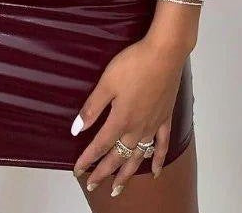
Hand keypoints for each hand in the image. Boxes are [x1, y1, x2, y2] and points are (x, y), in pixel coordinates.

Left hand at [71, 35, 187, 195]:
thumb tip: (76, 130)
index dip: (87, 159)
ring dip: (127, 174)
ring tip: (118, 188)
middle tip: (93, 186)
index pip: (100, 145)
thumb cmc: (133, 64)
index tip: (77, 170)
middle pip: (118, 156)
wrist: (164, 54)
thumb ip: (92, 108)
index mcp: (120, 119)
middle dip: (104, 172)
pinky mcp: (165, 117)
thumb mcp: (107, 83)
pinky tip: (155, 171)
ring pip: (138, 156)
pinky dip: (158, 159)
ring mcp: (153, 125)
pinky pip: (162, 145)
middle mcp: (137, 128)